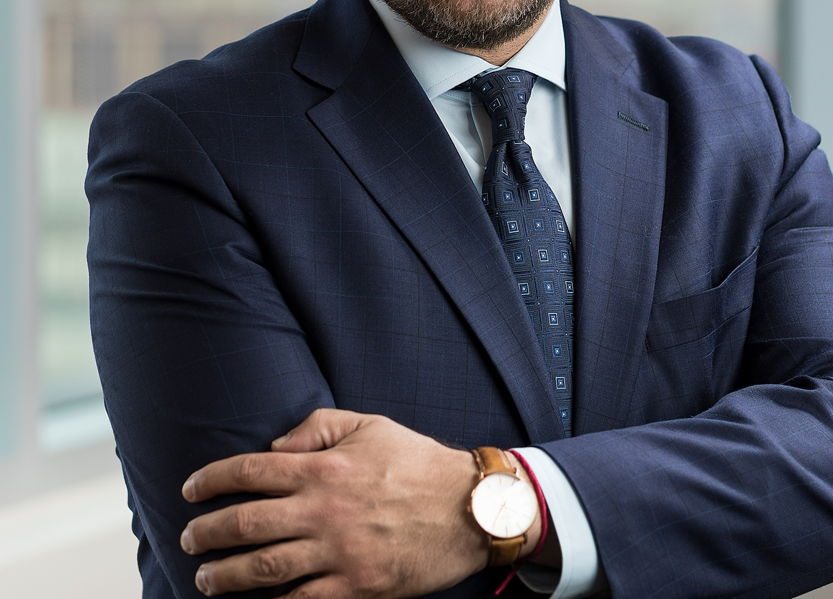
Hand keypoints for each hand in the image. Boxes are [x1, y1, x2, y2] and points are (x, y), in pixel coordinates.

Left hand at [179, 409, 489, 597]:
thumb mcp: (370, 425)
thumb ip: (317, 428)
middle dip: (206, 533)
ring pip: (262, 569)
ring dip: (223, 576)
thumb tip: (275, 447)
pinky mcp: (356, 586)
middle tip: (188, 538)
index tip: (191, 489)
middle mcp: (323, 510)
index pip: (251, 471)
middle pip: (245, 524)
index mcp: (324, 468)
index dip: (212, 480)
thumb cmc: (419, 463)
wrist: (469, 508)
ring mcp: (338, 552)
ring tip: (205, 578)